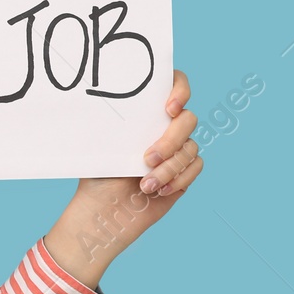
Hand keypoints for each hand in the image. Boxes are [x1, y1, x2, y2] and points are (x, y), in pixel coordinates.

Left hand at [44, 69, 202, 284]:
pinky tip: (158, 191)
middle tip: (148, 158)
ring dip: (168, 168)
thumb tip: (110, 99)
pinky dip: (177, 179)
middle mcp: (165, 126)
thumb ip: (117, 122)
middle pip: (187, 120)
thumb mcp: (103, 144)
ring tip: (145, 185)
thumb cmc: (100, 174)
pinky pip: (194, 167)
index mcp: (146, 111)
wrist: (104, 209)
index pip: (174, 83)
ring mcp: (177, 148)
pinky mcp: (184, 171)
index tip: (169, 108)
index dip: (180, 89)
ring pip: (190, 147)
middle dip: (170, 140)